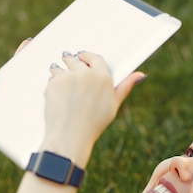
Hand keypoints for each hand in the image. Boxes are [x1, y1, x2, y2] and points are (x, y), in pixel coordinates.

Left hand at [43, 51, 144, 165]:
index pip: (94, 57)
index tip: (82, 57)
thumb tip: (140, 75)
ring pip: (60, 66)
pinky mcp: (53, 84)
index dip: (87, 57)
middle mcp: (84, 74)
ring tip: (64, 85)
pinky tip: (58, 96)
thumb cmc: (94, 123)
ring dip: (60, 71)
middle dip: (72, 62)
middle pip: (75, 59)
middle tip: (70, 70)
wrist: (71, 135)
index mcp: (102, 77)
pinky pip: (51, 78)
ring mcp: (67, 78)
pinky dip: (53, 84)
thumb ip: (125, 86)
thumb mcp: (114, 104)